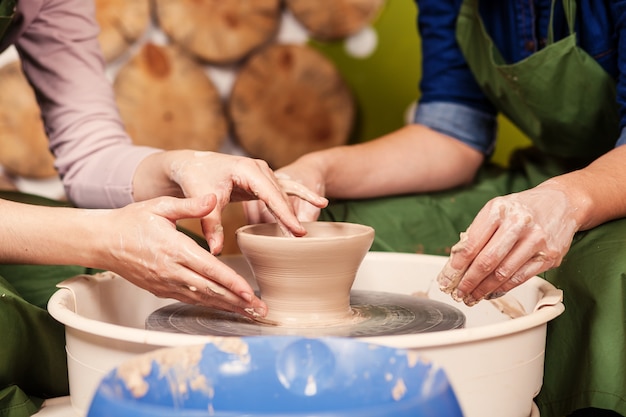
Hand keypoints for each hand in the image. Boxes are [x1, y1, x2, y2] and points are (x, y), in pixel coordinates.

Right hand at [97, 194, 266, 316]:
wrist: (102, 241)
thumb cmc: (131, 221)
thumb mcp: (159, 206)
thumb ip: (189, 205)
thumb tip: (213, 198)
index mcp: (174, 249)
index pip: (209, 270)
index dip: (231, 283)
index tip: (250, 292)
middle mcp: (171, 271)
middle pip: (210, 291)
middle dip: (237, 302)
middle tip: (260, 310)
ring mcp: (166, 283)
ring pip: (202, 299)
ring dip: (227, 307)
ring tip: (249, 313)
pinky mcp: (161, 289)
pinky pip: (190, 300)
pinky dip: (210, 305)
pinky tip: (225, 308)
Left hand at [159, 151, 326, 252]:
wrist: (191, 163)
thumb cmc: (196, 176)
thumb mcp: (202, 198)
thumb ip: (211, 224)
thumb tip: (215, 251)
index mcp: (248, 169)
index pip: (271, 194)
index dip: (285, 214)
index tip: (297, 230)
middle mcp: (260, 169)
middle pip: (281, 195)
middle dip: (291, 216)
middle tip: (301, 238)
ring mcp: (263, 174)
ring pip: (282, 195)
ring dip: (292, 213)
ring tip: (301, 233)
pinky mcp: (262, 181)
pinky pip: (283, 192)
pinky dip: (299, 199)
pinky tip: (319, 204)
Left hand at [437, 184, 579, 304]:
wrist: (562, 202)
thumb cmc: (522, 208)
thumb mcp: (496, 209)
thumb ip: (478, 232)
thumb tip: (457, 262)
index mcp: (498, 210)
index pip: (471, 243)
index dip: (456, 265)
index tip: (447, 279)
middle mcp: (518, 223)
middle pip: (486, 261)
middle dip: (469, 281)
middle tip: (458, 292)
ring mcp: (536, 240)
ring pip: (503, 273)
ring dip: (484, 289)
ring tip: (472, 296)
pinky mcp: (549, 256)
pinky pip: (521, 278)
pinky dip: (503, 288)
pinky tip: (491, 293)